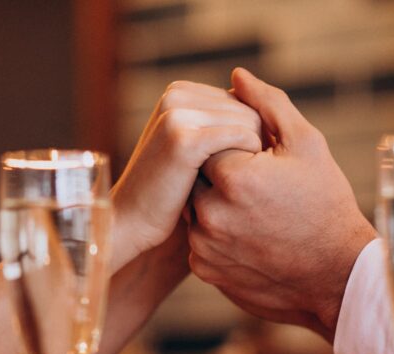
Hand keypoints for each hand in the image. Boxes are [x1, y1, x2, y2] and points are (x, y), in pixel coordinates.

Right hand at [110, 81, 262, 271]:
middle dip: (254, 146)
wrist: (130, 222)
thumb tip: (263, 111)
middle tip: (240, 182)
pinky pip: (243, 139)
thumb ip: (218, 125)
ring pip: (251, 124)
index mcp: (179, 91)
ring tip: (231, 186)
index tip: (244, 169)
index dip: (252, 137)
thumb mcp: (193, 149)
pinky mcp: (184, 139)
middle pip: (250, 110)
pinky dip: (248, 165)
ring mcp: (177, 114)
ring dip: (251, 158)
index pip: (243, 102)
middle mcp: (176, 94)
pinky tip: (233, 189)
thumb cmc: (169, 194)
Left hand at [188, 68, 375, 339]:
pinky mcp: (205, 270)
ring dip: (217, 206)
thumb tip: (236, 77)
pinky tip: (251, 239)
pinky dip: (218, 236)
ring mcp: (204, 246)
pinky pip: (199, 240)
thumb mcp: (307, 145)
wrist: (337, 277)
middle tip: (260, 192)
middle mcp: (210, 213)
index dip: (240, 150)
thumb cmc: (327, 205)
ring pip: (195, 209)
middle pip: (197, 176)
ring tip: (257, 216)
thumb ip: (268, 105)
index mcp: (232, 176)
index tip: (264, 165)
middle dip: (223, 177)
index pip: (212, 142)